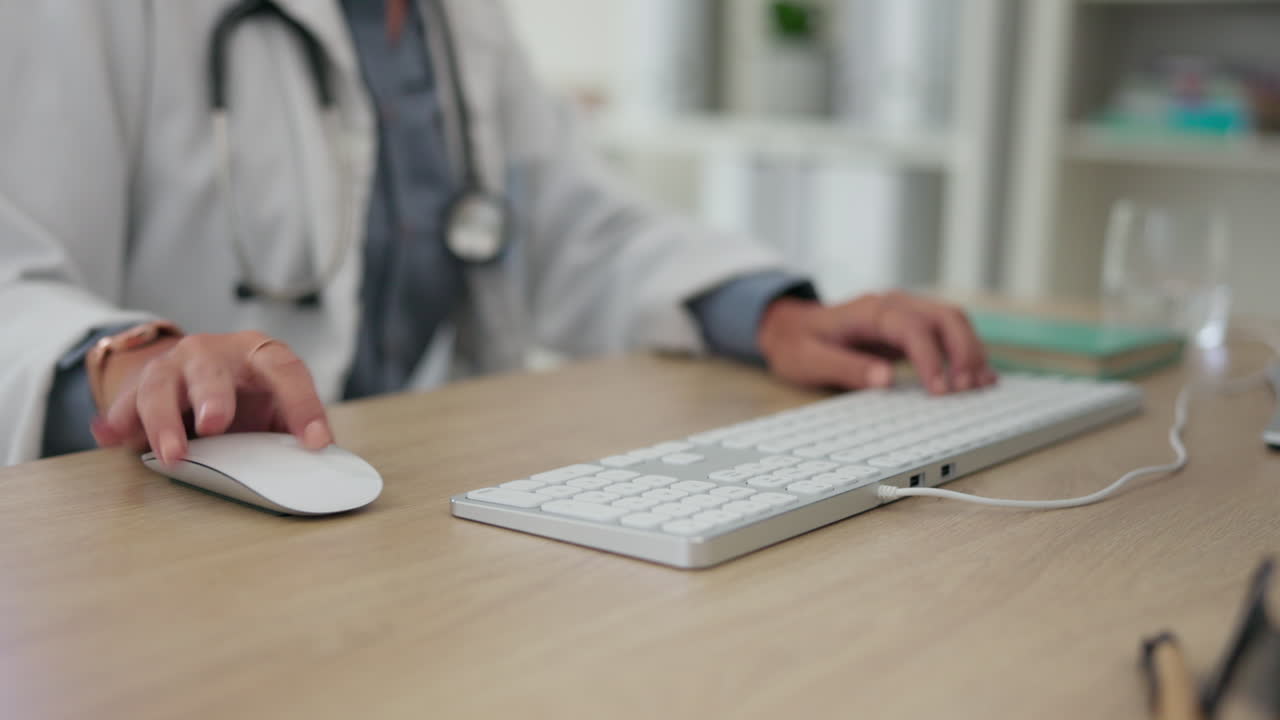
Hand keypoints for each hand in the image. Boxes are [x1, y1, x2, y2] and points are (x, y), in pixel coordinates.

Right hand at [90, 331, 333, 465]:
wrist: (193, 376)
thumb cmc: (246, 395)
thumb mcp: (277, 406)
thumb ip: (296, 428)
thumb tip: (326, 463)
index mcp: (260, 354)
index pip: (286, 370)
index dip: (304, 405)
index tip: (315, 443)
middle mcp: (214, 353)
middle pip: (210, 368)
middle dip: (213, 395)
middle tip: (215, 425)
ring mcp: (172, 367)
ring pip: (161, 385)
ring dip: (164, 421)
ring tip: (172, 455)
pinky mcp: (139, 387)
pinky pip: (124, 403)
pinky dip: (117, 420)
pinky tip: (110, 437)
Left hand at [757, 291, 994, 393]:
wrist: (790, 326)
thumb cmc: (799, 344)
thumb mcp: (810, 360)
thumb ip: (847, 368)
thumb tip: (886, 379)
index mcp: (869, 310)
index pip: (913, 328)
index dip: (931, 359)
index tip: (940, 391)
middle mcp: (894, 304)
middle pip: (945, 316)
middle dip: (963, 351)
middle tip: (966, 390)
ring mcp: (906, 311)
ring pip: (954, 320)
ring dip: (971, 351)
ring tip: (980, 386)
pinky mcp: (913, 325)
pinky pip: (949, 331)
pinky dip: (967, 351)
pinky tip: (979, 376)